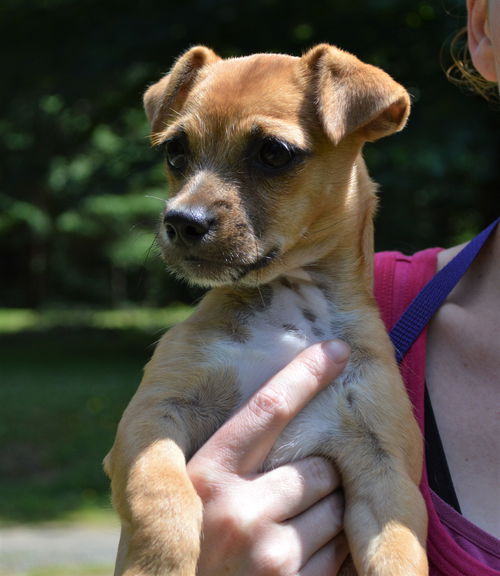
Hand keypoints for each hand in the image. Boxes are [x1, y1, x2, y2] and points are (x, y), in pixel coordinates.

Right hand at [188, 340, 350, 574]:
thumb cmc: (187, 548)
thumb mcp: (183, 500)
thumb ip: (215, 463)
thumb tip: (260, 411)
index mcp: (205, 476)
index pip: (266, 409)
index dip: (306, 374)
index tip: (336, 349)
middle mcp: (235, 509)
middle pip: (317, 467)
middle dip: (318, 479)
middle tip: (293, 496)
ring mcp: (267, 552)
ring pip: (335, 507)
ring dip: (326, 514)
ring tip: (289, 530)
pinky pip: (341, 549)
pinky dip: (333, 548)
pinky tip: (300, 557)